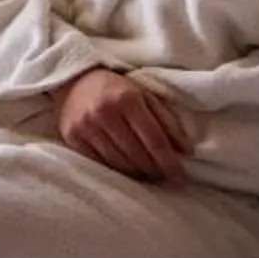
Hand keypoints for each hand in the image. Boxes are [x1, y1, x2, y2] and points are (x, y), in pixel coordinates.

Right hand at [56, 68, 187, 183]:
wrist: (73, 80)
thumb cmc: (115, 88)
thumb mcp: (144, 95)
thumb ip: (166, 120)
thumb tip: (186, 151)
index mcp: (127, 99)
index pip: (154, 139)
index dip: (169, 162)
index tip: (180, 176)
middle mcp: (105, 113)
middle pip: (138, 155)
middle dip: (155, 170)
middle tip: (166, 177)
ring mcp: (86, 127)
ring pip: (119, 163)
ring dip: (137, 172)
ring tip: (148, 173)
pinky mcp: (72, 137)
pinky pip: (100, 163)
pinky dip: (116, 169)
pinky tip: (126, 170)